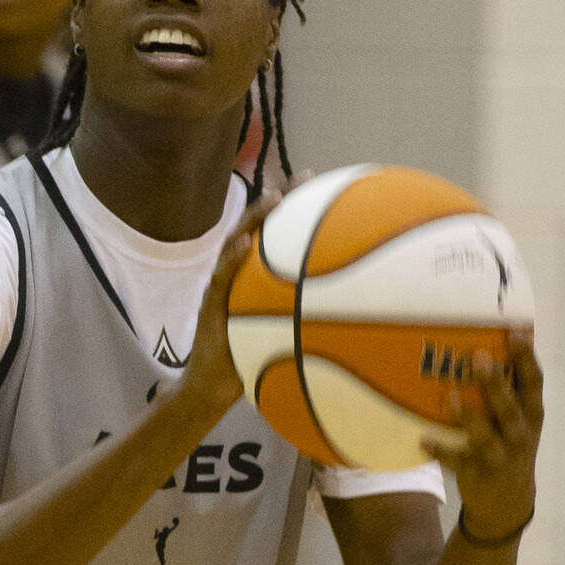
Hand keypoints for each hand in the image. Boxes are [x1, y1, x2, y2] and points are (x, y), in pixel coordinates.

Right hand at [185, 171, 311, 407]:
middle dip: (280, 199)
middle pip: (258, 228)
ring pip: (236, 243)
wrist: (212, 387)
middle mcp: (238, 274)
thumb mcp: (284, 339)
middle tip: (306, 177)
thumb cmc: (251, 362)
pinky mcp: (209, 303)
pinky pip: (220, 278)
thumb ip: (307, 323)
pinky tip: (244, 246)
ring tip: (274, 200)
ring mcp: (222, 285)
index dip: (297, 209)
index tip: (323, 185)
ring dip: (254, 219)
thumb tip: (354, 322)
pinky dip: (232, 260)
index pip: (276, 236)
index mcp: (256, 277)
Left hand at [421, 335, 543, 539]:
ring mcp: (500, 458)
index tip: (514, 333)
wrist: (508, 502)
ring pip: (486, 438)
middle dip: (496, 385)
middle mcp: (520, 436)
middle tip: (479, 357)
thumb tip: (489, 344)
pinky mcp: (478, 475)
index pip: (534, 385)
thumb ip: (510, 390)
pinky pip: (457, 461)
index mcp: (531, 416)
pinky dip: (441, 450)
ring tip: (451, 397)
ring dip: (469, 418)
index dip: (526, 359)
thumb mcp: (521, 421)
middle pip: (510, 410)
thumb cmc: (510, 445)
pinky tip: (424, 439)